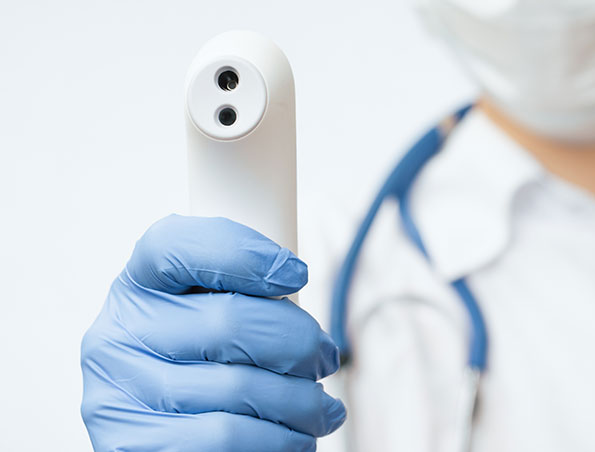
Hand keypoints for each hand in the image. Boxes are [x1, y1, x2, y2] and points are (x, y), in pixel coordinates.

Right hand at [81, 215, 344, 450]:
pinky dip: (279, 440)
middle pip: (228, 321)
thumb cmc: (203, 369)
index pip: (173, 246)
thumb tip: (292, 280)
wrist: (168, 440)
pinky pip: (226, 438)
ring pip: (239, 388)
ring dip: (301, 401)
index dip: (242, 254)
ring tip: (321, 407)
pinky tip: (297, 436)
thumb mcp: (211, 314)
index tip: (296, 273)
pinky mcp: (132, 447)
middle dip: (299, 341)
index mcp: (137, 288)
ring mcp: (117, 396)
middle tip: (326, 357)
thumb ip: (241, 292)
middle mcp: (116, 336)